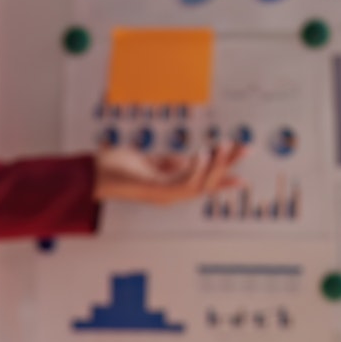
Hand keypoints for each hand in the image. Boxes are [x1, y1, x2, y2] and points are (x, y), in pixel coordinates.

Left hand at [93, 144, 246, 204]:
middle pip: (208, 183)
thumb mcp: (154, 161)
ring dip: (214, 165)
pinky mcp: (156, 191)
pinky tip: (201, 155)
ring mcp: (165, 195)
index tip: (246, 174)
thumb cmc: (119, 167)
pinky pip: (182, 183)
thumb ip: (174, 161)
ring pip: (199, 184)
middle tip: (243, 148)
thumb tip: (200, 155)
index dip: (226, 178)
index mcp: (173, 186)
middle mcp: (172, 194)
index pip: (206, 182)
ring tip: (223, 146)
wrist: (95, 173)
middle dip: (227, 166)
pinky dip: (195, 169)